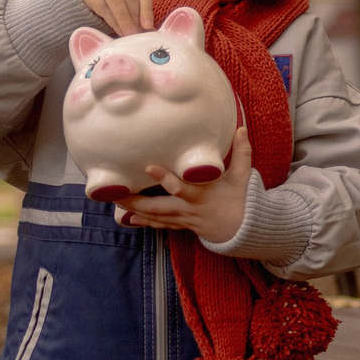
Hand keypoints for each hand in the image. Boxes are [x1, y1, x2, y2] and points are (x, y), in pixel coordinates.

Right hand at [79, 0, 154, 35]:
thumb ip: (138, 7)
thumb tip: (149, 28)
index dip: (146, 8)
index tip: (148, 26)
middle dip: (134, 16)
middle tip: (137, 32)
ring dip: (123, 19)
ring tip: (128, 33)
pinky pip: (102, 7)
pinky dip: (112, 21)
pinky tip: (117, 30)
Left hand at [112, 123, 252, 241]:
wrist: (244, 230)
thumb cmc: (242, 200)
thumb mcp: (243, 177)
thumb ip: (242, 152)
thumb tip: (242, 128)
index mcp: (203, 195)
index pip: (181, 188)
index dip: (165, 179)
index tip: (148, 167)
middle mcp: (190, 208)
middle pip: (159, 207)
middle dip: (137, 201)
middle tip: (117, 193)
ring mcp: (184, 219)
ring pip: (155, 217)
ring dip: (134, 210)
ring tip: (115, 201)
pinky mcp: (182, 225)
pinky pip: (160, 224)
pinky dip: (144, 221)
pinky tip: (128, 218)